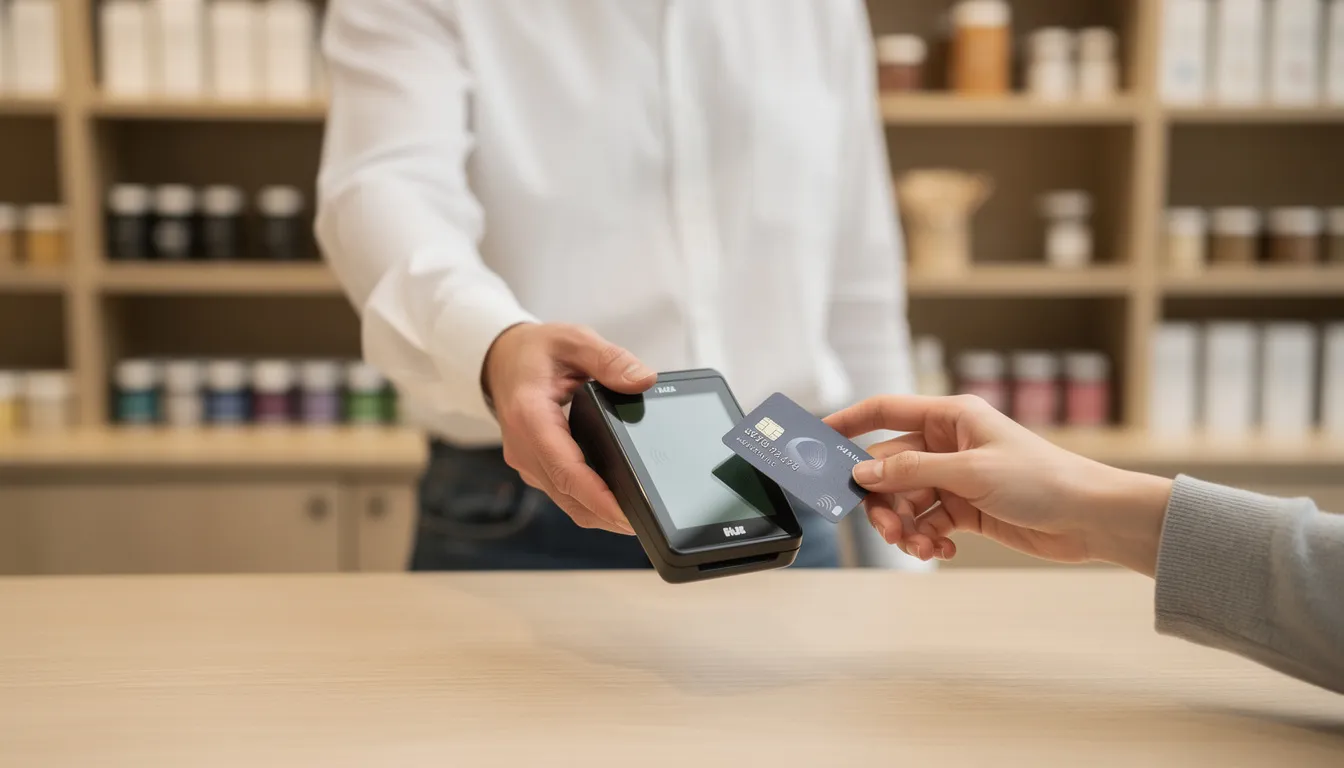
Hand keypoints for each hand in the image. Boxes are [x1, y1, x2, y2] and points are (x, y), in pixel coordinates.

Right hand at [483, 323, 655, 534]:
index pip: (565, 470)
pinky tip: (619, 500)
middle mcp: (524, 448)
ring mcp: (528, 462)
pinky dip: (590, 501)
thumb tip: (643, 380)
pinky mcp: (536, 468)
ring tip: (640, 514)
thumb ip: (610, 360)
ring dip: (600, 512)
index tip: (627, 512)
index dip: (598, 497)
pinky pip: (564, 494)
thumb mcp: (574, 341)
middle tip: (649, 519)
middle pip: (569, 495)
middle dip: (607, 513)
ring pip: (567, 502)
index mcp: (529, 417)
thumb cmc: (535, 351)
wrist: (502, 359)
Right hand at [824, 395, 1173, 575]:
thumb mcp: (970, 471)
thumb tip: (863, 472)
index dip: (849, 422)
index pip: (885, 412)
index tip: (816, 436)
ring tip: (919, 545)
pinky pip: (926, 521)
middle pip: (888, 467)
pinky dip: (925, 538)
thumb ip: (911, 471)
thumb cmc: (1042, 479)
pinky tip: (938, 549)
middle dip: (883, 499)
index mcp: (950, 417)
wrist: (1090, 518)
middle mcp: (948, 444)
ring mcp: (955, 478)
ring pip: (904, 500)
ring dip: (904, 525)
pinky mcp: (965, 509)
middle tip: (889, 527)